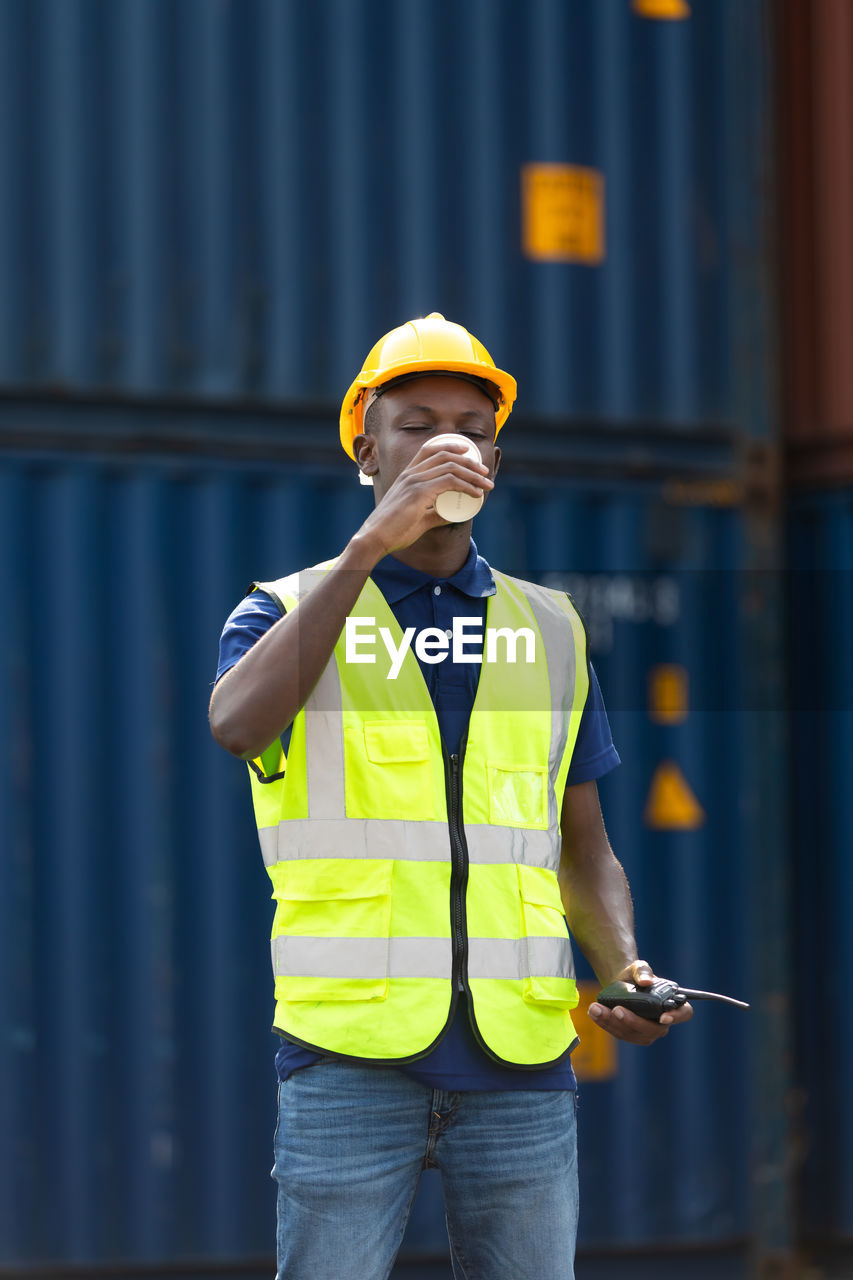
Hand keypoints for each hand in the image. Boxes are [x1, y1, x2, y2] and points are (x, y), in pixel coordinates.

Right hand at [356, 439, 493, 556]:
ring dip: (473, 474)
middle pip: (445, 455)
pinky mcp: (419, 493)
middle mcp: (411, 474)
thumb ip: (434, 514)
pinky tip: (476, 493)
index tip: (468, 451)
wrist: (375, 538)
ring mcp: (414, 482)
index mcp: (407, 476)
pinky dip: (466, 486)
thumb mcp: (418, 519)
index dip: (450, 446)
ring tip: (486, 483)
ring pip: (451, 467)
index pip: (429, 450)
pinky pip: (449, 482)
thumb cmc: (393, 531)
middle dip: (469, 461)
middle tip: (484, 471)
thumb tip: (452, 514)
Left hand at [586, 959, 693, 1045]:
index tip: (663, 1017)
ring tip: (597, 1008)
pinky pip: (618, 1033)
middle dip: (633, 1021)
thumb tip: (645, 981)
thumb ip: (643, 971)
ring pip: (633, 1034)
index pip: (683, 1013)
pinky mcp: (630, 1034)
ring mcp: (646, 1031)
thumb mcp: (639, 967)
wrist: (620, 983)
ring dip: (613, 1023)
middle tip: (617, 1009)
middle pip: (653, 1030)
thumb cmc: (635, 976)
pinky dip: (605, 1023)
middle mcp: (661, 1022)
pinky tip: (594, 1012)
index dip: (676, 1017)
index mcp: (672, 1003)